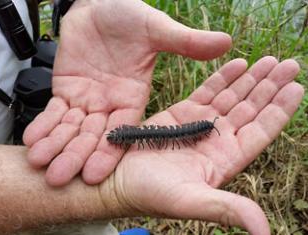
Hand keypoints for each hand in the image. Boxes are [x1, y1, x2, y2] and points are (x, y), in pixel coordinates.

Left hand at [23, 0, 231, 185]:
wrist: (99, 5)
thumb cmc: (129, 15)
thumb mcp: (157, 29)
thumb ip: (186, 41)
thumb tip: (227, 42)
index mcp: (133, 98)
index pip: (123, 132)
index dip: (108, 152)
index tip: (95, 173)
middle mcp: (110, 105)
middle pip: (92, 137)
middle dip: (75, 156)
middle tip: (59, 178)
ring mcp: (86, 100)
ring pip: (71, 129)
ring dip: (56, 146)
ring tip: (40, 164)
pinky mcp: (65, 91)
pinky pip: (54, 113)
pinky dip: (43, 126)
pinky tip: (33, 141)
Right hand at [109, 57, 302, 233]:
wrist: (119, 179)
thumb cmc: (151, 194)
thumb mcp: (190, 201)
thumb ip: (226, 209)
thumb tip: (264, 231)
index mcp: (225, 159)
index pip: (260, 132)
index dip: (279, 110)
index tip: (296, 87)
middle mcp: (216, 140)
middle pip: (251, 109)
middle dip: (270, 87)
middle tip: (289, 64)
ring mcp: (199, 124)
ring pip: (231, 97)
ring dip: (251, 79)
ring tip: (269, 60)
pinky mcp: (180, 113)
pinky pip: (207, 91)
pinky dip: (223, 78)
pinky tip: (238, 64)